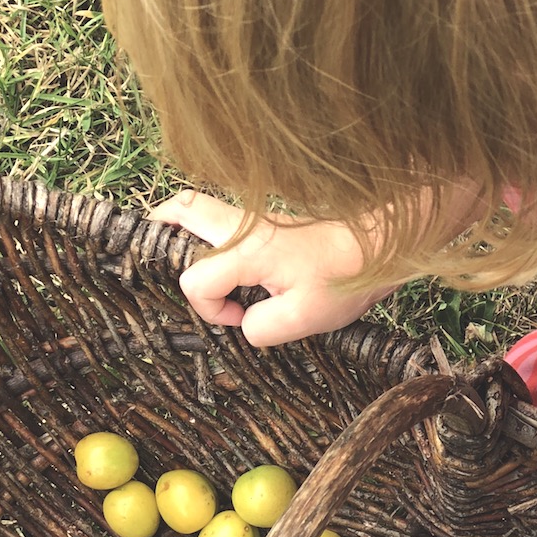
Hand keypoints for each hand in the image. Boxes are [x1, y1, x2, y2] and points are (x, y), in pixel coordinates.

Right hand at [148, 191, 394, 346]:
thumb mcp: (304, 318)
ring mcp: (256, 220)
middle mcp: (244, 228)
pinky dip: (209, 232)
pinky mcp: (271, 223)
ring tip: (177, 254)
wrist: (381, 244)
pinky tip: (220, 259)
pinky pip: (225, 219)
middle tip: (155, 257)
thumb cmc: (345, 278)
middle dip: (160, 233)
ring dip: (183, 228)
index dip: (210, 309)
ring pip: (200, 207)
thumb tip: (246, 327)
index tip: (240, 319)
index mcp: (247, 252)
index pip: (196, 280)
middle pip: (182, 210)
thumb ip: (262, 329)